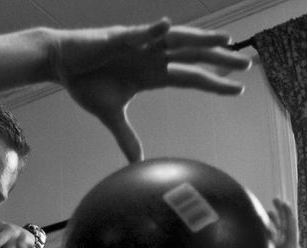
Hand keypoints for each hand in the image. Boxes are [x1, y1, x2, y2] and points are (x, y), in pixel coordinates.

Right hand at [48, 20, 251, 161]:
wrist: (60, 65)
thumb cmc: (85, 83)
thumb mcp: (110, 115)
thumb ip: (126, 136)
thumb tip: (137, 161)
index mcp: (152, 74)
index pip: (191, 78)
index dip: (214, 83)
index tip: (238, 89)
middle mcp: (151, 56)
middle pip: (192, 57)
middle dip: (219, 60)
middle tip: (246, 65)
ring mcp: (138, 45)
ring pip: (175, 41)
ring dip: (199, 39)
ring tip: (224, 39)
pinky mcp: (118, 38)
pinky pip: (139, 34)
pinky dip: (153, 31)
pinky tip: (169, 26)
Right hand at [267, 197, 306, 247]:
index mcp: (291, 245)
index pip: (289, 224)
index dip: (286, 212)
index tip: (281, 200)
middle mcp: (287, 246)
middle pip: (283, 225)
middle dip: (279, 212)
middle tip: (274, 199)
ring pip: (277, 233)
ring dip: (273, 223)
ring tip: (268, 213)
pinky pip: (272, 244)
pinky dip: (268, 237)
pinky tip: (262, 235)